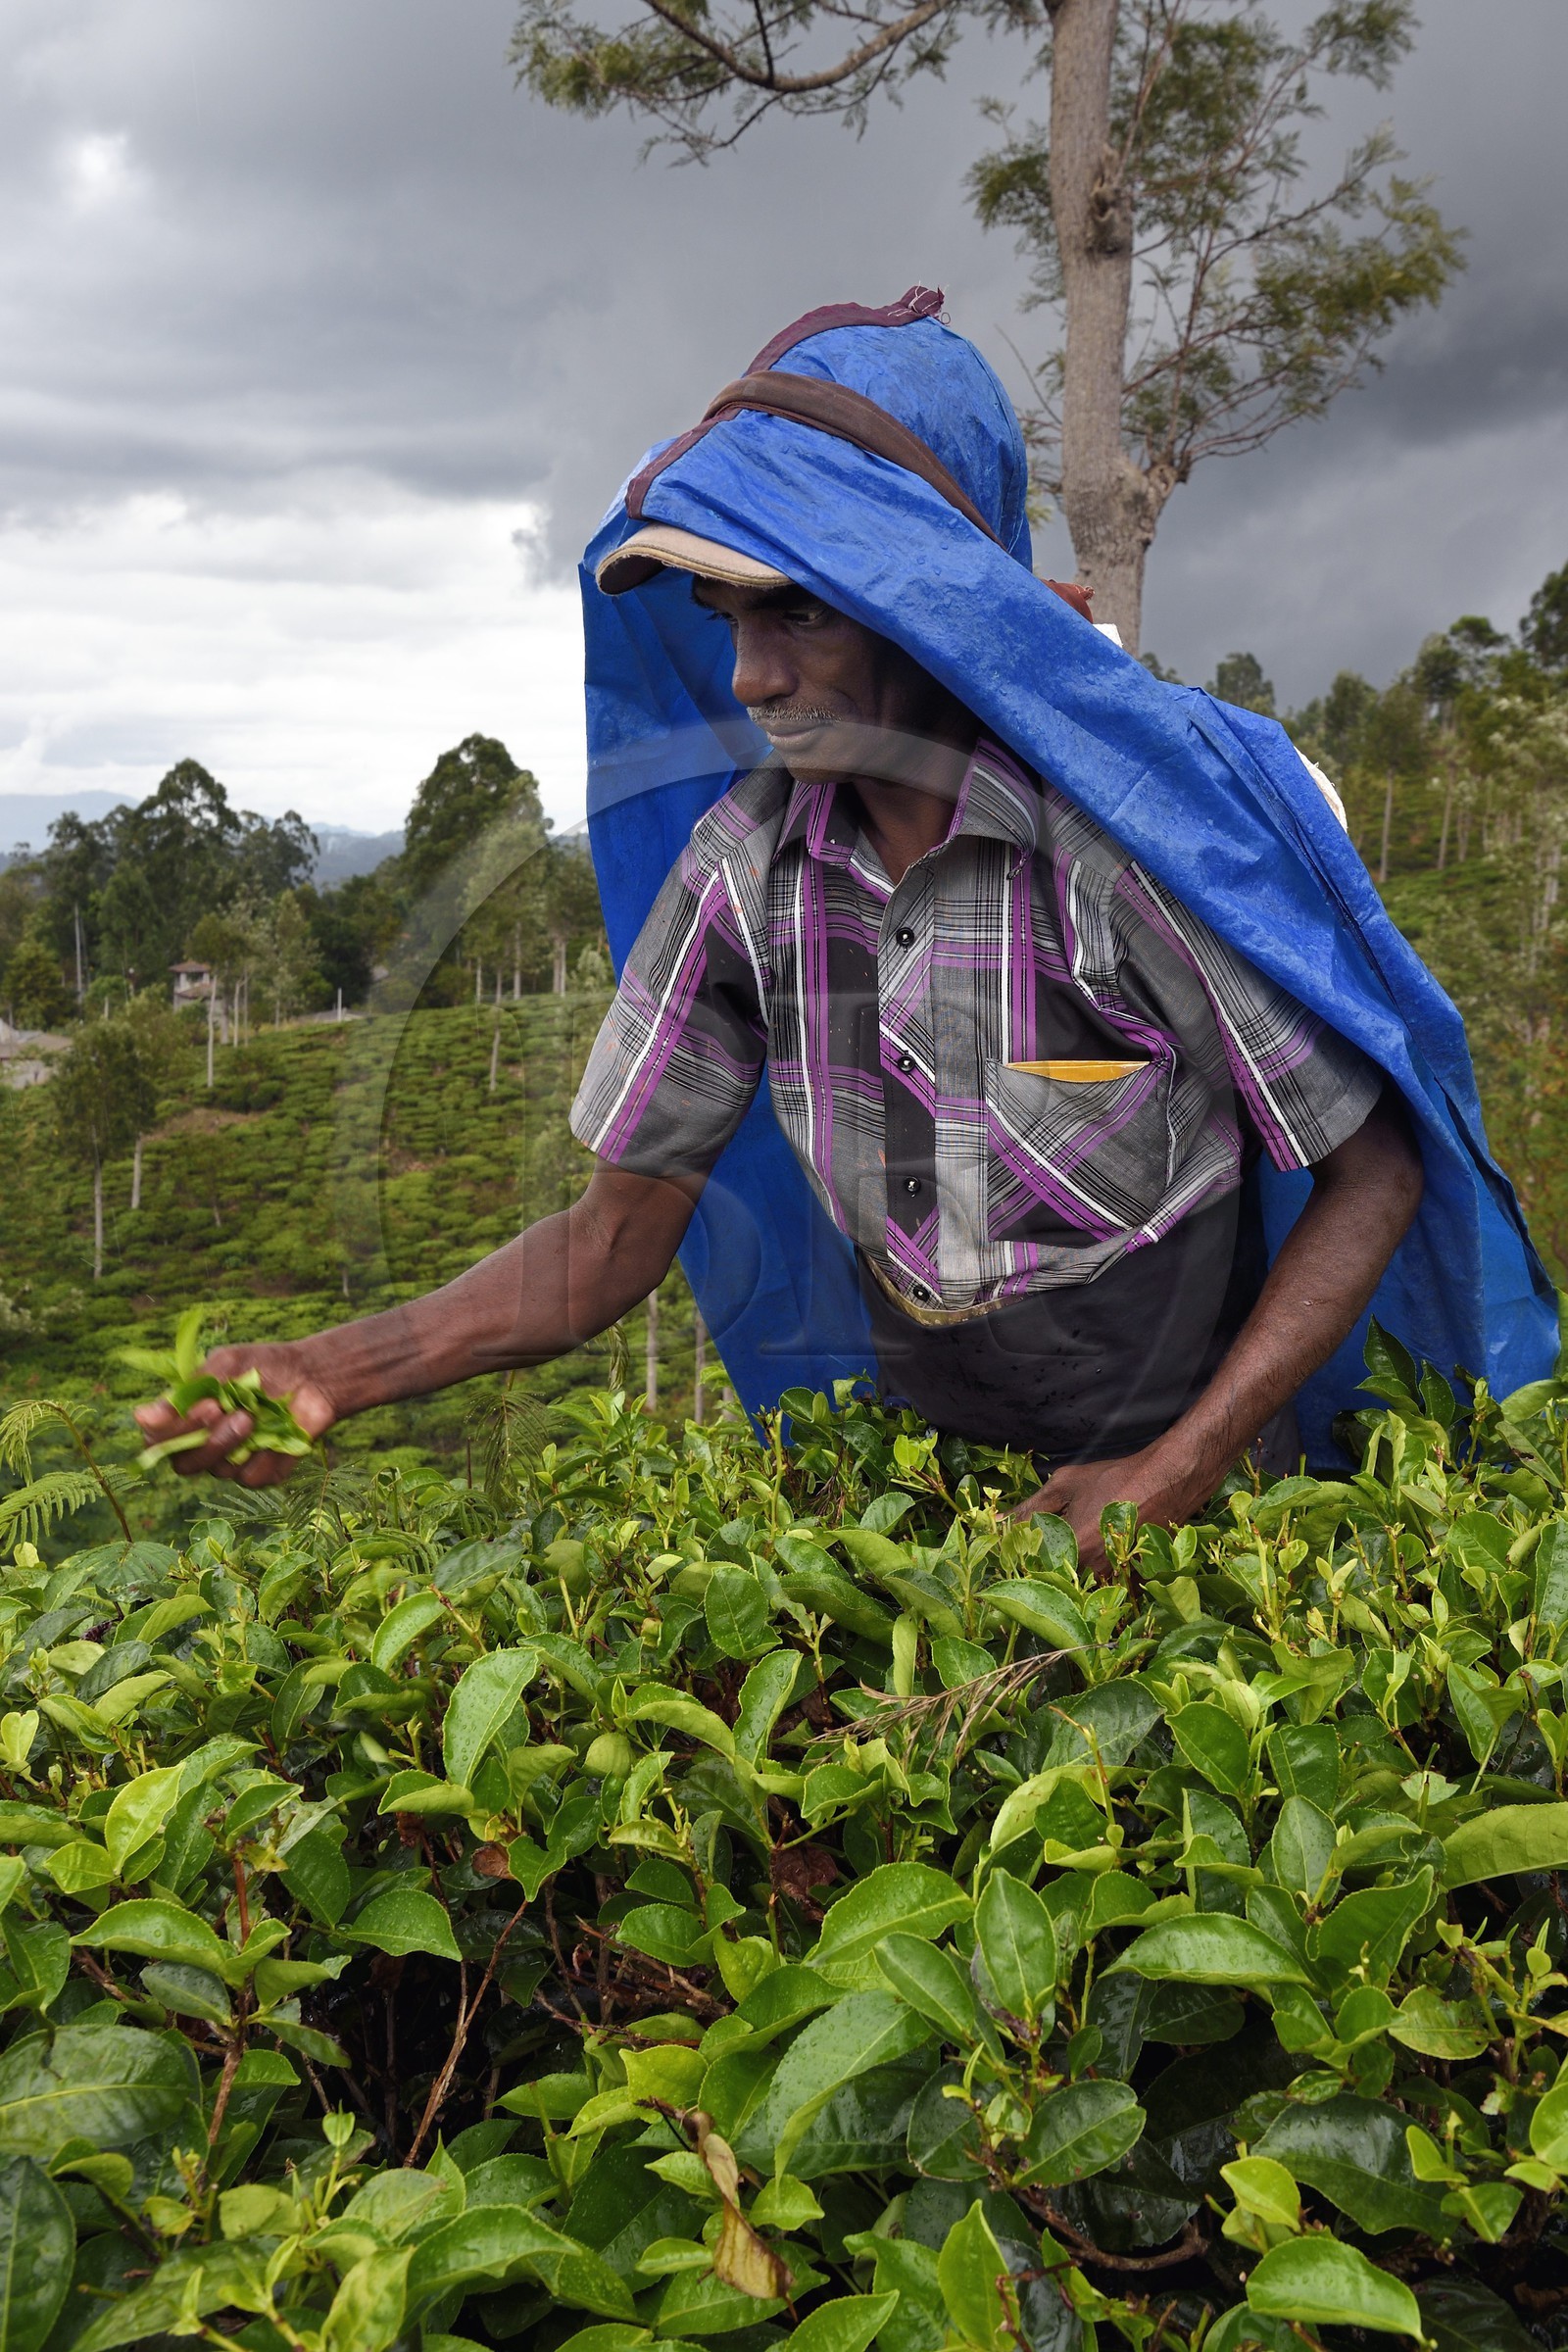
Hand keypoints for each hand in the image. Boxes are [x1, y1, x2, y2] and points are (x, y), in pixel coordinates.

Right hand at [134, 1342, 339, 1486]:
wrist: (315, 1377)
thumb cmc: (264, 1365)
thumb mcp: (224, 1366)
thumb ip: (186, 1393)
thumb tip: (141, 1416)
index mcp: (187, 1417)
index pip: (157, 1439)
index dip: (172, 1433)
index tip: (206, 1407)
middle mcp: (204, 1444)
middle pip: (184, 1464)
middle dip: (209, 1441)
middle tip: (238, 1414)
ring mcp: (231, 1462)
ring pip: (218, 1472)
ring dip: (238, 1444)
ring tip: (258, 1417)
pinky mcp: (259, 1474)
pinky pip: (252, 1477)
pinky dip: (268, 1455)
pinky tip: (280, 1436)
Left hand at [1012, 1443, 1207, 1578]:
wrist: (1168, 1481)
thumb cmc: (1115, 1479)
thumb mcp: (1065, 1486)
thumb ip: (1027, 1509)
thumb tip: (993, 1525)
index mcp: (1074, 1547)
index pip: (1032, 1572)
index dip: (1019, 1569)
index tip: (1008, 1564)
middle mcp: (1096, 1570)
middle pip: (1057, 1589)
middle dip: (1042, 1581)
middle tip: (1033, 1568)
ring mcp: (1118, 1580)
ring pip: (1083, 1595)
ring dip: (1069, 1588)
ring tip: (1064, 1570)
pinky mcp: (1134, 1583)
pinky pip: (1109, 1597)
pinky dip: (1096, 1591)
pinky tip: (1092, 1572)